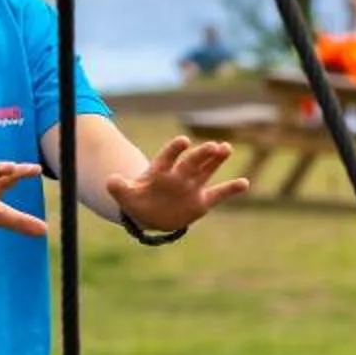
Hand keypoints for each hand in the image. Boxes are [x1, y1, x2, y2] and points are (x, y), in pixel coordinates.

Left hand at [105, 135, 252, 235]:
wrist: (151, 212)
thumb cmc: (137, 200)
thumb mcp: (125, 196)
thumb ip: (119, 187)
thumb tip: (110, 181)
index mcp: (160, 171)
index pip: (168, 157)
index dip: (175, 149)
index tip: (184, 141)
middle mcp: (179, 175)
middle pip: (192, 162)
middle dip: (201, 154)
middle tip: (213, 146)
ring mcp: (192, 186)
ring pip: (207, 170)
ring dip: (217, 160)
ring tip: (226, 148)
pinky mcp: (202, 200)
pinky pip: (218, 194)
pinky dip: (231, 188)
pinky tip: (244, 183)